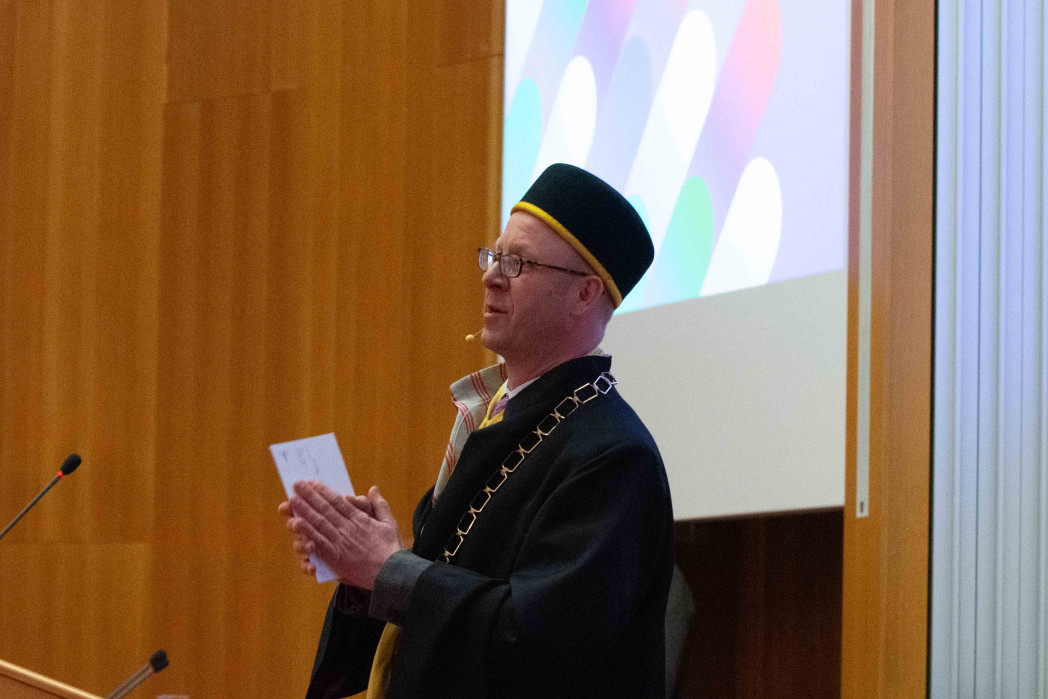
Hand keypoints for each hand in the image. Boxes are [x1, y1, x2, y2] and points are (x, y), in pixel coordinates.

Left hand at [289, 482, 403, 589]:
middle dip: (310, 496)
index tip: (313, 483)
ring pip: (319, 523)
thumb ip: (380, 505)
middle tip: (297, 485)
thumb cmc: (392, 549)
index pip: (338, 502)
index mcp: (360, 520)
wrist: (390, 574)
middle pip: (325, 509)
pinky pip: (319, 543)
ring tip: (293, 500)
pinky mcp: (336, 558)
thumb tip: (373, 489)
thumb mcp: (390, 523)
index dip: (324, 491)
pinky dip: (308, 532)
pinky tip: (298, 524)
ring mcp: (340, 543)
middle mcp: (348, 529)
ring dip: (305, 511)